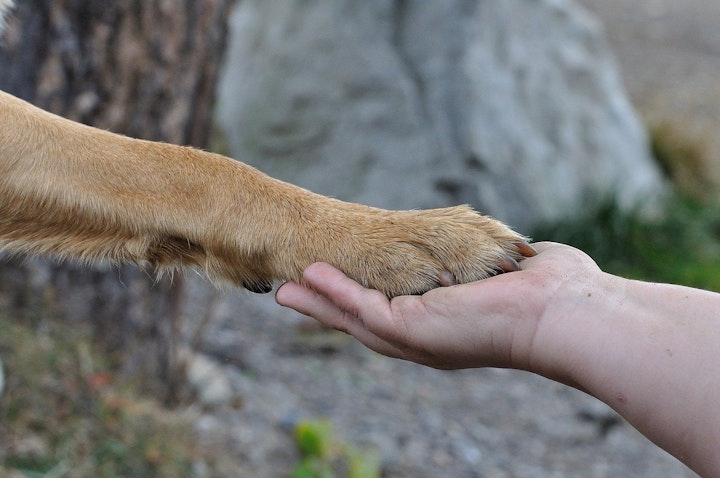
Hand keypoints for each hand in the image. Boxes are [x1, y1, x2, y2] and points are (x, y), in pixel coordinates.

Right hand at [276, 242, 601, 369]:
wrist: (565, 311)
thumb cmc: (550, 291)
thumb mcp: (507, 271)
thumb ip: (494, 262)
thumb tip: (517, 251)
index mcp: (445, 325)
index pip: (393, 311)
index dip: (361, 299)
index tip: (336, 283)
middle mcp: (426, 338)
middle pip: (364, 322)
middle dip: (327, 307)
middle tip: (291, 293)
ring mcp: (416, 337)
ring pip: (354, 319)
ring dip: (319, 302)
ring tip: (287, 288)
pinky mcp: (412, 329)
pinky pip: (362, 308)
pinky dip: (334, 293)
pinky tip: (309, 278)